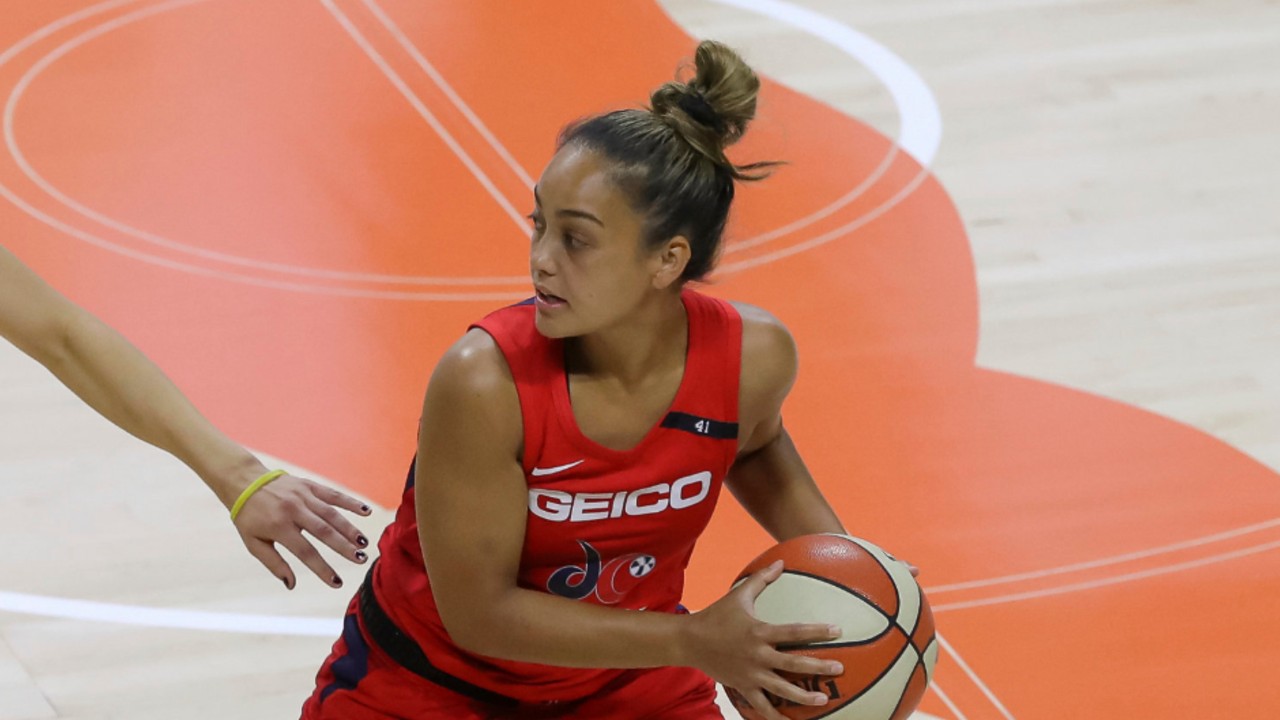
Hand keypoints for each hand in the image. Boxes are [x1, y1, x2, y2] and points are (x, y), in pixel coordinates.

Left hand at [231, 472, 373, 588]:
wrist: (244, 482)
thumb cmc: (249, 517)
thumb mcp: (254, 543)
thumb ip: (274, 563)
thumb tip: (291, 585)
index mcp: (278, 526)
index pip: (305, 551)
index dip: (322, 568)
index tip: (337, 583)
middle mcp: (293, 510)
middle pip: (323, 531)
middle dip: (343, 547)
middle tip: (360, 560)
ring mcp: (303, 496)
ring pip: (331, 513)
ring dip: (350, 528)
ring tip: (364, 543)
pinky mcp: (309, 486)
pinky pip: (333, 494)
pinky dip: (350, 502)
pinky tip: (365, 512)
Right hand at [681, 560, 843, 719]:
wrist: (690, 641)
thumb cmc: (716, 615)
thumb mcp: (739, 594)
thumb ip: (762, 579)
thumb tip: (781, 561)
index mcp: (759, 632)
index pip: (793, 632)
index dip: (816, 631)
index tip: (837, 630)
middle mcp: (757, 655)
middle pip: (792, 664)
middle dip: (818, 667)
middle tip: (839, 668)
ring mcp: (750, 674)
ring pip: (781, 690)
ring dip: (803, 697)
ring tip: (822, 701)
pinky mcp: (743, 687)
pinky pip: (761, 706)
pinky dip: (775, 716)